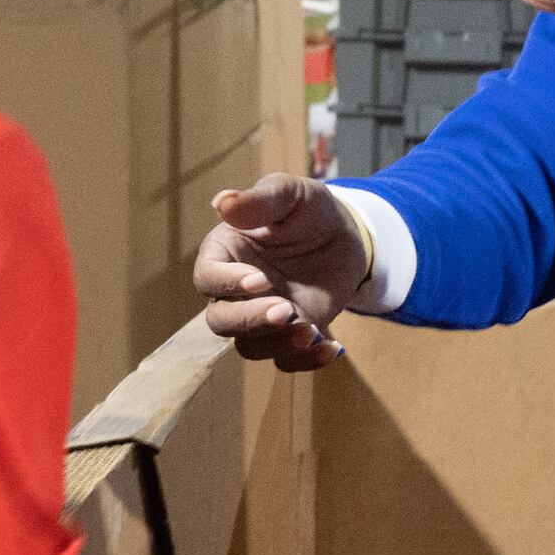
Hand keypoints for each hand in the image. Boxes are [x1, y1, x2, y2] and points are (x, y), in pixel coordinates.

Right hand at [194, 174, 369, 370]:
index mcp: (225, 253)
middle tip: (287, 311)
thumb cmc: (310, 209)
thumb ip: (260, 200)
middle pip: (222, 320)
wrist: (346, 235)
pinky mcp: (288, 334)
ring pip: (250, 345)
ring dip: (279, 344)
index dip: (227, 284)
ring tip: (311, 331)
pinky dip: (307, 360)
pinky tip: (331, 346)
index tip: (259, 280)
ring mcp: (261, 316)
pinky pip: (286, 360)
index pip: (207, 277)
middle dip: (251, 320)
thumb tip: (221, 202)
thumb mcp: (291, 194)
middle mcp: (235, 290)